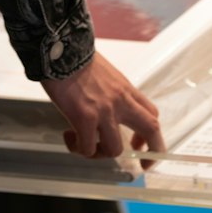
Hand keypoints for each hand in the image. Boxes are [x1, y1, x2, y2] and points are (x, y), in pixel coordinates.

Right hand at [40, 52, 163, 160]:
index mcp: (125, 89)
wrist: (59, 48)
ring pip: (115, 149)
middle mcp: (120, 101)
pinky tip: (68, 136)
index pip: (151, 114)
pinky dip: (79, 148)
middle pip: (151, 130)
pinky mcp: (84, 118)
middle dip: (151, 153)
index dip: (149, 134)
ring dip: (100, 153)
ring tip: (83, 144)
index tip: (138, 142)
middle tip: (142, 164)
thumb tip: (103, 109)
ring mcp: (104, 111)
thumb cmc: (75, 56)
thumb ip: (110, 92)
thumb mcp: (104, 73)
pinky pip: (87, 148)